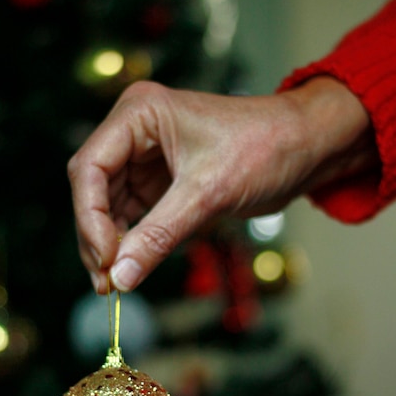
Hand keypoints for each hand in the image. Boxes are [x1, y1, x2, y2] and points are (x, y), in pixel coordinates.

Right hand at [68, 78, 372, 292]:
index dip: (89, 218)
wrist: (306, 147)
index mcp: (138, 114)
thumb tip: (121, 277)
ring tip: (116, 282)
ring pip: (110, 206)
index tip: (106, 260)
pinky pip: (135, 214)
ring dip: (112, 244)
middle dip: (97, 237)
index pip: (89, 167)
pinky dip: (133, 241)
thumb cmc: (265, 147)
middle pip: (93, 190)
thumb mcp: (208, 192)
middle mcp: (135, 132)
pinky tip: (136, 264)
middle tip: (107, 282)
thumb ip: (159, 235)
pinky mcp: (163, 181)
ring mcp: (147, 157)